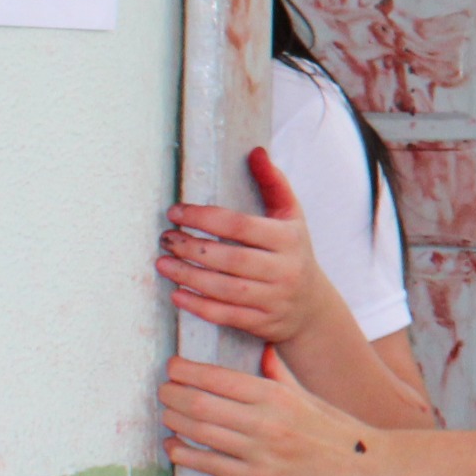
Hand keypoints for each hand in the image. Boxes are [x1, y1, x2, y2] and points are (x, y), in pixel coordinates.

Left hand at [159, 147, 342, 349]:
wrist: (312, 308)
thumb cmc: (293, 254)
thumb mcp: (292, 217)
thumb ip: (274, 184)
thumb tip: (256, 151)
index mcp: (288, 239)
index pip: (240, 225)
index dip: (204, 218)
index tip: (176, 212)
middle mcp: (284, 270)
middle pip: (230, 258)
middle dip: (191, 247)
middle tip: (165, 238)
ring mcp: (274, 299)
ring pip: (225, 289)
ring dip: (189, 276)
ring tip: (163, 263)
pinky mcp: (263, 323)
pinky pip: (226, 315)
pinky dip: (199, 306)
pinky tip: (177, 294)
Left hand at [161, 352, 408, 475]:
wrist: (369, 469)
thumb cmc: (339, 431)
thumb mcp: (310, 396)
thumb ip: (281, 374)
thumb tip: (265, 351)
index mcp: (277, 394)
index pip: (218, 377)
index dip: (186, 371)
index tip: (173, 367)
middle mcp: (266, 421)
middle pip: (199, 403)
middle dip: (172, 395)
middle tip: (163, 391)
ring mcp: (261, 452)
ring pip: (199, 432)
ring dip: (174, 421)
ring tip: (167, 414)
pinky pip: (210, 465)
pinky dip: (184, 455)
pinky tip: (174, 447)